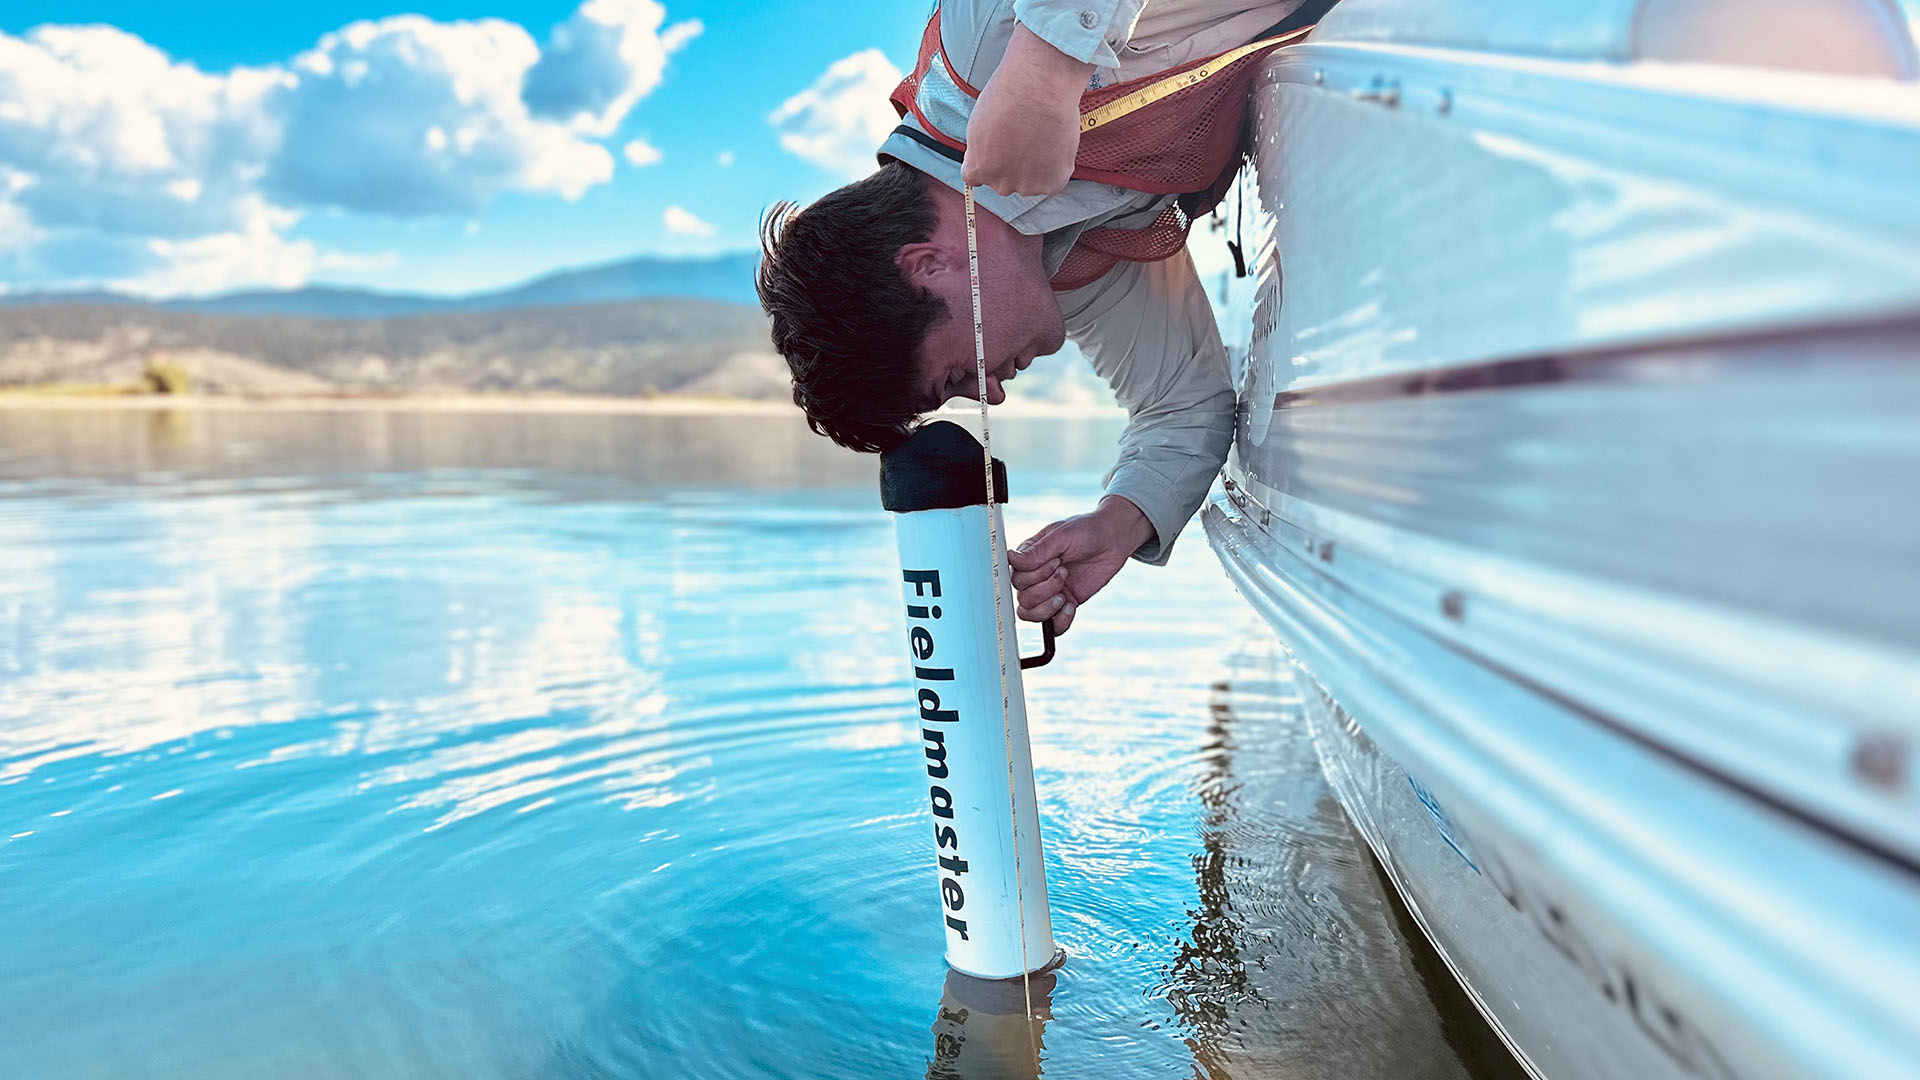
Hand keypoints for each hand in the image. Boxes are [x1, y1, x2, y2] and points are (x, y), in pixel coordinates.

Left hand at [961, 24, 1092, 196]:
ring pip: (1031, 182)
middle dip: (1012, 165)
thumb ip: (981, 148)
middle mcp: (1001, 183)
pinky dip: (1055, 167)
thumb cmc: (1010, 95)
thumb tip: (988, 154)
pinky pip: (1053, 180)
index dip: (990, 160)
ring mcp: (1028, 185)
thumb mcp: (978, 123)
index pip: (977, 178)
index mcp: (978, 169)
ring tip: (1041, 138)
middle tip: (1024, 139)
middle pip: (1005, 181)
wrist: (1042, 87)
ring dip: (1035, 168)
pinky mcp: (1053, 182)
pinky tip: (1054, 145)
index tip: (998, 150)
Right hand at [1006, 496, 1154, 633]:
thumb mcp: (1060, 537)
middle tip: (1064, 571)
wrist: (1113, 540)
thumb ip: (1036, 552)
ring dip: (1048, 607)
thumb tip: (1009, 558)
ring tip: (1064, 594)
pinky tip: (1071, 607)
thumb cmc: (1086, 531)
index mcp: (1029, 558)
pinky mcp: (1064, 603)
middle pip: (1022, 598)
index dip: (1035, 575)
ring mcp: (1049, 592)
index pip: (1016, 578)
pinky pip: (1052, 626)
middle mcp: (1035, 576)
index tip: (1057, 560)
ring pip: (1031, 614)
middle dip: (1045, 588)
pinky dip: (1060, 622)